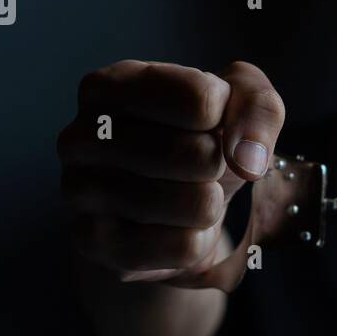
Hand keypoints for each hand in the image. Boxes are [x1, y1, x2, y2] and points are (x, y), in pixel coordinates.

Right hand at [56, 59, 285, 283]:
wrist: (172, 206)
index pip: (200, 99)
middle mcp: (79, 137)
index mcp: (105, 88)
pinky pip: (184, 247)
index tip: (209, 122)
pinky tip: (175, 228)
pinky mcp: (94, 245)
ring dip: (210, 204)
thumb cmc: (199, 138)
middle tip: (196, 167)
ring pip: (196, 204)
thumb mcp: (239, 101)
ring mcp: (79, 193)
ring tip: (185, 196)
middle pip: (200, 154)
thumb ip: (257, 107)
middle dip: (217, 165)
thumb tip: (248, 160)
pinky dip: (198, 240)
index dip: (226, 117)